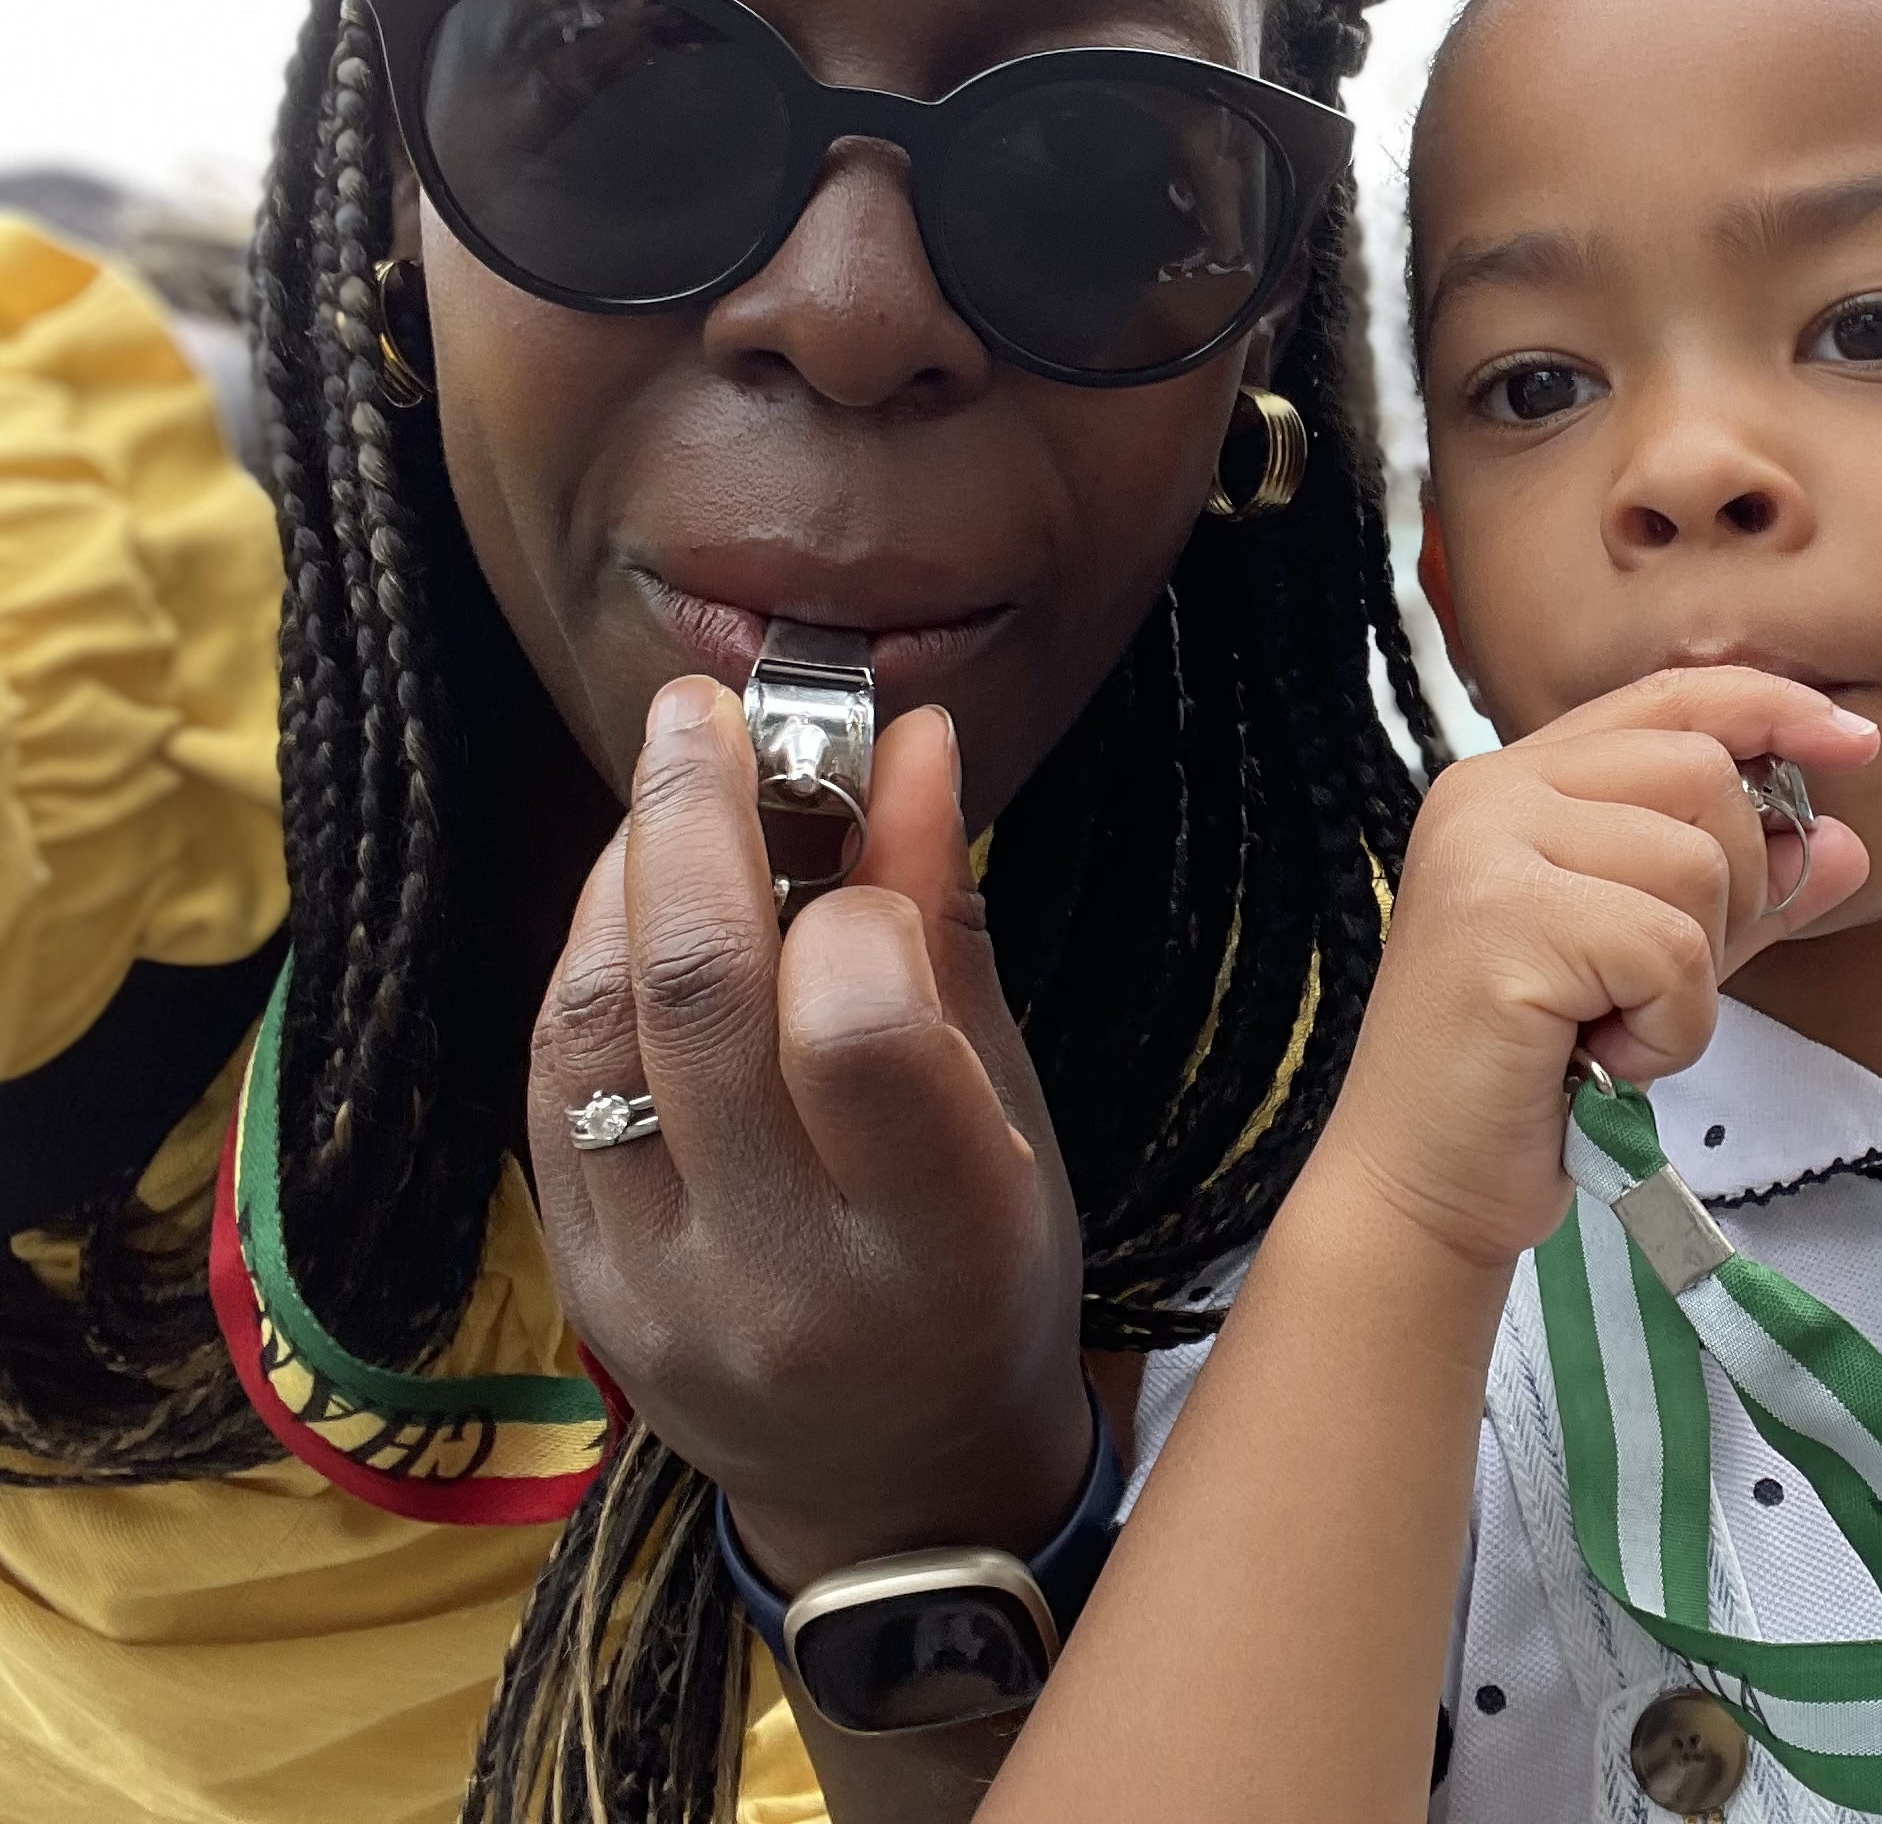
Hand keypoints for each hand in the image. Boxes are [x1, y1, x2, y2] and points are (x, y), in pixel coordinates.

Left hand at [527, 679, 1091, 1588]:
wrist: (891, 1486)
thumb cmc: (988, 1283)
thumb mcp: (1013, 1117)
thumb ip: (947, 929)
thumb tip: (915, 742)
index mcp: (939, 1242)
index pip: (861, 1031)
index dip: (853, 891)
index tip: (870, 821)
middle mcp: (785, 1273)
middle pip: (701, 1000)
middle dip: (695, 818)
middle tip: (705, 713)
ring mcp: (661, 1286)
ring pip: (596, 1031)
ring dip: (624, 877)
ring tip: (669, 784)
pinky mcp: (579, 1282)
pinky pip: (552, 1084)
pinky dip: (584, 961)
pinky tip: (629, 895)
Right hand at [1320, 667, 1877, 1271]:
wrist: (1425, 1189)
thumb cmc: (1528, 1081)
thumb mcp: (1654, 970)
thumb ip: (1738, 900)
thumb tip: (1845, 844)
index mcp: (1518, 782)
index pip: (1671, 698)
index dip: (1773, 708)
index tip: (1857, 742)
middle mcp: (1491, 792)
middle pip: (1704, 776)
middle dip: (1730, 893)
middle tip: (1655, 987)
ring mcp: (1486, 848)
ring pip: (1697, 866)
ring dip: (1690, 982)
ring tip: (1609, 1030)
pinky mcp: (1501, 922)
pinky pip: (1670, 951)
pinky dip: (1667, 1028)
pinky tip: (1599, 1059)